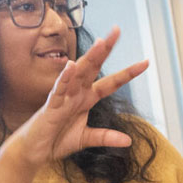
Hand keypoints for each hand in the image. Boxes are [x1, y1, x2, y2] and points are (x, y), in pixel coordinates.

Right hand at [12, 26, 147, 165]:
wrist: (36, 151)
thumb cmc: (57, 140)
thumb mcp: (87, 138)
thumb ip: (106, 137)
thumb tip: (128, 141)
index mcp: (86, 98)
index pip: (111, 82)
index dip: (128, 73)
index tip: (145, 62)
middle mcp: (77, 93)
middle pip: (93, 67)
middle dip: (105, 49)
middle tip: (117, 30)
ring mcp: (64, 97)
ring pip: (78, 73)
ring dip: (89, 57)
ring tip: (101, 43)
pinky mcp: (51, 106)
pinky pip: (59, 89)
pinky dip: (65, 78)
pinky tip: (71, 65)